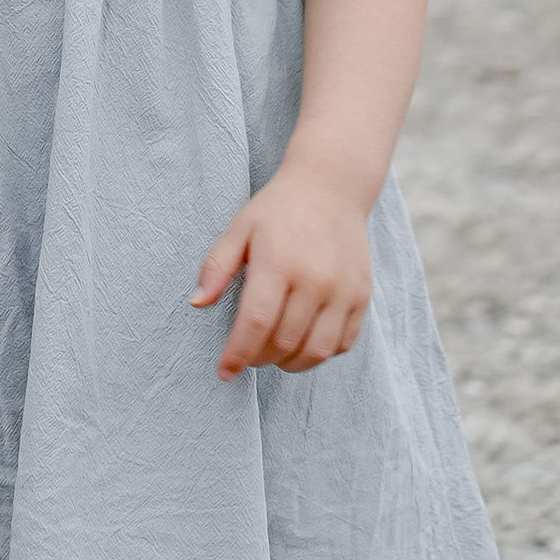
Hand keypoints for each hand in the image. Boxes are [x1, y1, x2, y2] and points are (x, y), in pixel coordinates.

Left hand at [193, 162, 374, 376]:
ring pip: (316, 351)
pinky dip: (320, 353)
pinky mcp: (362, 297)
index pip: (255, 322)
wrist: (331, 187)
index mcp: (278, 262)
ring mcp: (343, 291)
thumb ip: (216, 266)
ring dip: (291, 363)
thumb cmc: (277, 210)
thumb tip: (197, 303)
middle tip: (247, 354)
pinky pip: (343, 343)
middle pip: (285, 342)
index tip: (224, 373)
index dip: (238, 354)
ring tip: (273, 354)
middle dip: (259, 358)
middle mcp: (314, 280)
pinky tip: (302, 343)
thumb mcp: (239, 228)